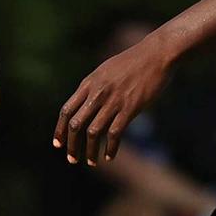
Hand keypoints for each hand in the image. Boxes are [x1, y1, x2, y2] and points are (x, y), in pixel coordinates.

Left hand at [54, 34, 173, 164]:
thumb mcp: (106, 70)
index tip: (58, 144)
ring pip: (93, 132)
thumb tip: (85, 103)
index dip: (59, 130)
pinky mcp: (130, 108)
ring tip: (92, 162)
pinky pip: (115, 133)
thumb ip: (94, 87)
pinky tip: (110, 156)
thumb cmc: (133, 62)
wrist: (157, 54)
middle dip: (72, 145)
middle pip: (76, 124)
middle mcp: (97, 93)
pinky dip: (110, 148)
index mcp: (89, 83)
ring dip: (90, 151)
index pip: (67, 110)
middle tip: (72, 159)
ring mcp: (113, 101)